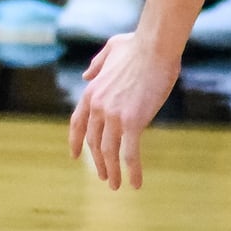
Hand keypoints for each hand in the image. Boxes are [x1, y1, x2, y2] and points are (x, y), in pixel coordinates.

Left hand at [68, 32, 181, 189]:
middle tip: (105, 177)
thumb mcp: (109, 50)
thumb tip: (85, 75)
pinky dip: (132, 171)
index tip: (75, 156)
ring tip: (116, 185)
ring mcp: (113, 116)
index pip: (77, 124)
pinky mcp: (132, 122)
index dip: (76, 141)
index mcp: (90, 93)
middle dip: (98, 162)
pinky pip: (130, 154)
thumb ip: (96, 65)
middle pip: (94, 142)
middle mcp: (97, 107)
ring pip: (108, 152)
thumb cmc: (138, 45)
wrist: (155, 46)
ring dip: (112, 172)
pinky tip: (135, 184)